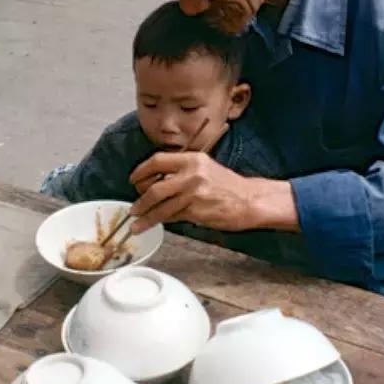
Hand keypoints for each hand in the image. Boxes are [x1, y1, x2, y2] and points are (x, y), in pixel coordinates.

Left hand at [128, 152, 298, 234]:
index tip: (133, 180)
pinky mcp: (197, 210)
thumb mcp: (204, 168)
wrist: (250, 200)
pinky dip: (162, 221)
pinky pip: (173, 216)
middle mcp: (191, 173)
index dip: (141, 171)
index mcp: (192, 159)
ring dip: (146, 217)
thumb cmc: (227, 186)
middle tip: (133, 209)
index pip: (157, 161)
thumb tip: (153, 183)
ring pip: (161, 206)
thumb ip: (180, 172)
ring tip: (136, 224)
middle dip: (140, 201)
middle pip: (155, 187)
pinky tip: (156, 224)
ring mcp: (194, 192)